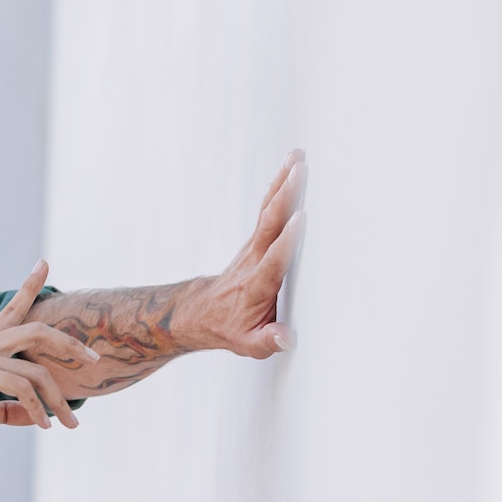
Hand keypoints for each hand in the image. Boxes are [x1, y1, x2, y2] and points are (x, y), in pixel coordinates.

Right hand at [0, 261, 100, 443]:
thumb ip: (7, 409)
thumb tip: (37, 416)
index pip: (10, 310)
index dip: (29, 286)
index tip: (44, 263)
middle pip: (39, 330)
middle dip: (71, 344)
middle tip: (93, 358)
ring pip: (38, 371)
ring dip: (58, 401)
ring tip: (69, 425)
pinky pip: (22, 389)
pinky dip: (37, 409)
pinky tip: (42, 425)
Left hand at [182, 149, 307, 357]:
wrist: (200, 314)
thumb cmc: (229, 328)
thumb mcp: (248, 344)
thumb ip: (268, 341)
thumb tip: (286, 338)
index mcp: (257, 286)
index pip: (274, 261)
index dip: (288, 241)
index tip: (302, 218)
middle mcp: (254, 261)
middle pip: (270, 226)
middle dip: (285, 198)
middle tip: (300, 171)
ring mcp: (252, 248)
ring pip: (268, 212)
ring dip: (282, 183)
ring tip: (297, 157)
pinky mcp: (254, 240)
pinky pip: (267, 210)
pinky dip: (278, 188)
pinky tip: (291, 166)